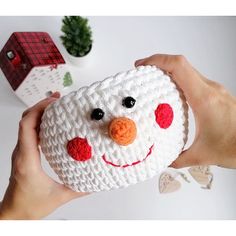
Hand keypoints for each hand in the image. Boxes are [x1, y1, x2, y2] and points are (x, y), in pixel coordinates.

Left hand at [0, 93, 86, 219]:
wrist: (13, 213)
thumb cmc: (30, 206)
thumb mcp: (59, 197)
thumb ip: (81, 189)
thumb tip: (97, 181)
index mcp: (27, 160)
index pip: (27, 126)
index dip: (39, 109)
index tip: (53, 102)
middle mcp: (22, 153)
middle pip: (26, 120)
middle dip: (41, 106)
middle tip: (58, 99)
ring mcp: (22, 152)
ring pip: (26, 125)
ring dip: (40, 112)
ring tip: (57, 107)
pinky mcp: (24, 154)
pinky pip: (29, 132)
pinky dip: (39, 122)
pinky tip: (52, 123)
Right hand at [135, 54, 235, 168]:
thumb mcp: (203, 156)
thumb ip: (179, 159)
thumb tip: (165, 160)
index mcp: (204, 99)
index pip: (178, 67)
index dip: (157, 61)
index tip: (142, 65)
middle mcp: (209, 89)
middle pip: (180, 64)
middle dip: (158, 64)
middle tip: (142, 72)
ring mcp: (213, 90)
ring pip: (186, 70)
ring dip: (167, 71)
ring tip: (152, 81)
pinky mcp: (215, 94)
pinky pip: (192, 80)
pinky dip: (177, 80)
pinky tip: (170, 93)